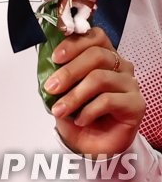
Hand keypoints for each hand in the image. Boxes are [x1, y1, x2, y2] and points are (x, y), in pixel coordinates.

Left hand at [45, 27, 144, 155]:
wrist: (91, 144)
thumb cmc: (78, 112)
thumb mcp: (62, 90)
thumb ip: (57, 71)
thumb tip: (44, 60)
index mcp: (104, 55)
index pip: (95, 36)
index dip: (74, 43)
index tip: (54, 57)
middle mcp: (120, 66)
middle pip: (96, 55)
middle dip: (68, 72)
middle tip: (51, 87)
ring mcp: (130, 84)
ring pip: (99, 78)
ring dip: (74, 95)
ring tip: (59, 109)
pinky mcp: (136, 104)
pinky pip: (109, 100)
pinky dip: (88, 110)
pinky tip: (79, 119)